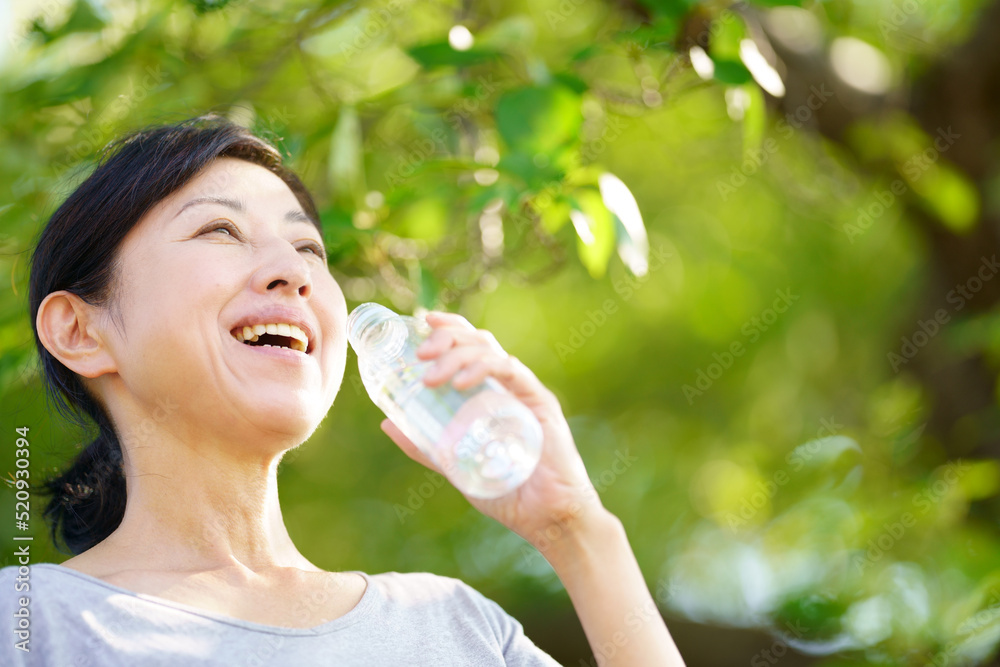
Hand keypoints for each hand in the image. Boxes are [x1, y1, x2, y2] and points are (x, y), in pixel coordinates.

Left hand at [378, 310, 607, 550]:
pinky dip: (483, 368)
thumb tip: (386, 423)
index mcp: (490, 391)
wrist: (547, 518)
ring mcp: (524, 391)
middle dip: (446, 338)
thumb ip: (425, 445)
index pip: (470, 345)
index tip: (422, 322)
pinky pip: (510, 371)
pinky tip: (461, 382)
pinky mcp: (540, 402)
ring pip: (489, 350)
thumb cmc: (508, 493)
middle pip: (477, 340)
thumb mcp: (455, 465)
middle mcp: (508, 385)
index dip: (448, 327)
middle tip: (420, 354)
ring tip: (430, 376)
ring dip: (456, 355)